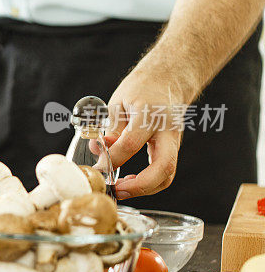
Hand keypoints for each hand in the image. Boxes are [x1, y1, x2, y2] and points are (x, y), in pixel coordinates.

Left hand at [106, 71, 185, 199]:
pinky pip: (165, 172)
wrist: (167, 80)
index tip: (97, 168)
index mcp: (149, 115)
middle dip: (140, 185)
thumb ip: (110, 129)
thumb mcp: (118, 103)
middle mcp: (167, 130)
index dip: (112, 159)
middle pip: (163, 166)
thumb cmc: (140, 89)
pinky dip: (149, 182)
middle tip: (117, 190)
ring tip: (120, 188)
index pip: (131, 143)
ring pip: (168, 174)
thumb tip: (98, 151)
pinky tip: (130, 181)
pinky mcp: (173, 149)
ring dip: (145, 188)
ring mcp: (174, 141)